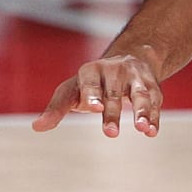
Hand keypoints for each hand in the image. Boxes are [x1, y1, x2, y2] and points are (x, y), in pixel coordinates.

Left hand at [32, 52, 163, 137]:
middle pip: (112, 94)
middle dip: (112, 113)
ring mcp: (135, 78)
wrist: (130, 57)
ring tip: (142, 129)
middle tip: (110, 133)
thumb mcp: (72, 91)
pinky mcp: (152, 86)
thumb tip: (36, 127)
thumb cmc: (92, 82)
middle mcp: (114, 71)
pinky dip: (154, 117)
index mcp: (90, 71)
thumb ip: (56, 109)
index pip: (89, 83)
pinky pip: (155, 102)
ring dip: (142, 112)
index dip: (91, 94)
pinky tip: (151, 132)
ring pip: (140, 95)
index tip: (92, 107)